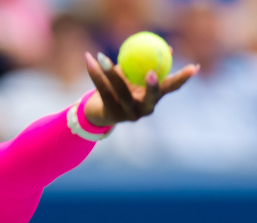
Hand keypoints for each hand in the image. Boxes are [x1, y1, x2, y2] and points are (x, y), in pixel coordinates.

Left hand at [82, 51, 199, 126]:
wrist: (101, 113)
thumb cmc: (124, 90)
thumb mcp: (137, 78)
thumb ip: (149, 65)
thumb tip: (168, 48)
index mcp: (153, 99)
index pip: (171, 88)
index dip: (182, 78)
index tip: (194, 67)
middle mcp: (143, 109)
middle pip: (150, 97)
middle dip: (154, 86)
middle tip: (152, 72)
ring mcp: (127, 114)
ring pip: (119, 91)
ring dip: (110, 72)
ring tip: (102, 57)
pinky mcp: (110, 113)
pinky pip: (102, 90)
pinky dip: (95, 74)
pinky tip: (90, 59)